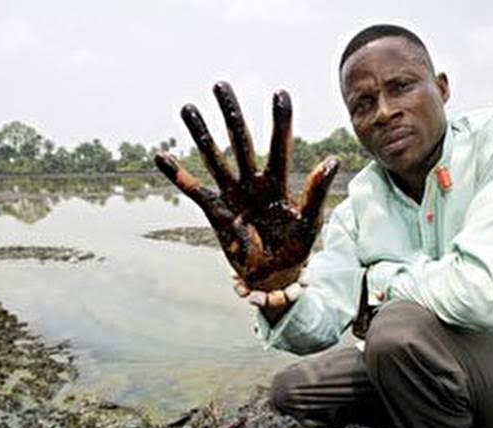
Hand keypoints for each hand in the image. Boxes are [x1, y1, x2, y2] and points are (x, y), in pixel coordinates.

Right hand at [154, 82, 338, 290]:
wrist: (274, 276)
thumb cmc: (296, 247)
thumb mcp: (310, 221)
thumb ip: (316, 192)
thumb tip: (332, 160)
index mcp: (278, 183)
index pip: (279, 145)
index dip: (280, 121)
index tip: (280, 93)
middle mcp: (253, 183)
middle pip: (240, 141)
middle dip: (231, 114)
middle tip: (220, 85)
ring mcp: (232, 195)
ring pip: (214, 158)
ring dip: (201, 134)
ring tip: (188, 108)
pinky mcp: (216, 212)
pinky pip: (194, 191)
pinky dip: (177, 176)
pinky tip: (161, 156)